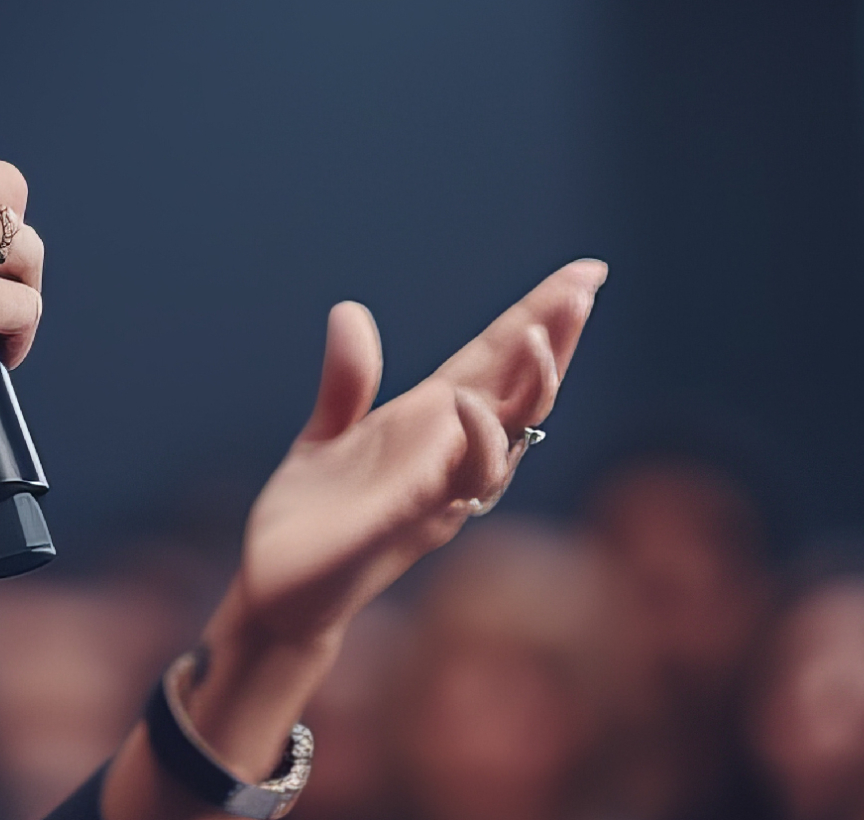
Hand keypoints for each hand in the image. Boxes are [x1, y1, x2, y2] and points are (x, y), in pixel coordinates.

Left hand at [224, 258, 605, 649]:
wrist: (277, 590)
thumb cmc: (314, 516)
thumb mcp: (326, 433)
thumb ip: (347, 381)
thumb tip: (350, 310)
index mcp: (431, 427)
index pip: (496, 364)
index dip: (538, 319)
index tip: (585, 272)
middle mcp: (448, 460)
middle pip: (517, 397)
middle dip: (553, 344)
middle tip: (582, 289)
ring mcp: (432, 496)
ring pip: (502, 444)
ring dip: (522, 393)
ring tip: (532, 338)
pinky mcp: (398, 528)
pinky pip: (445, 490)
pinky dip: (461, 450)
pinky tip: (462, 405)